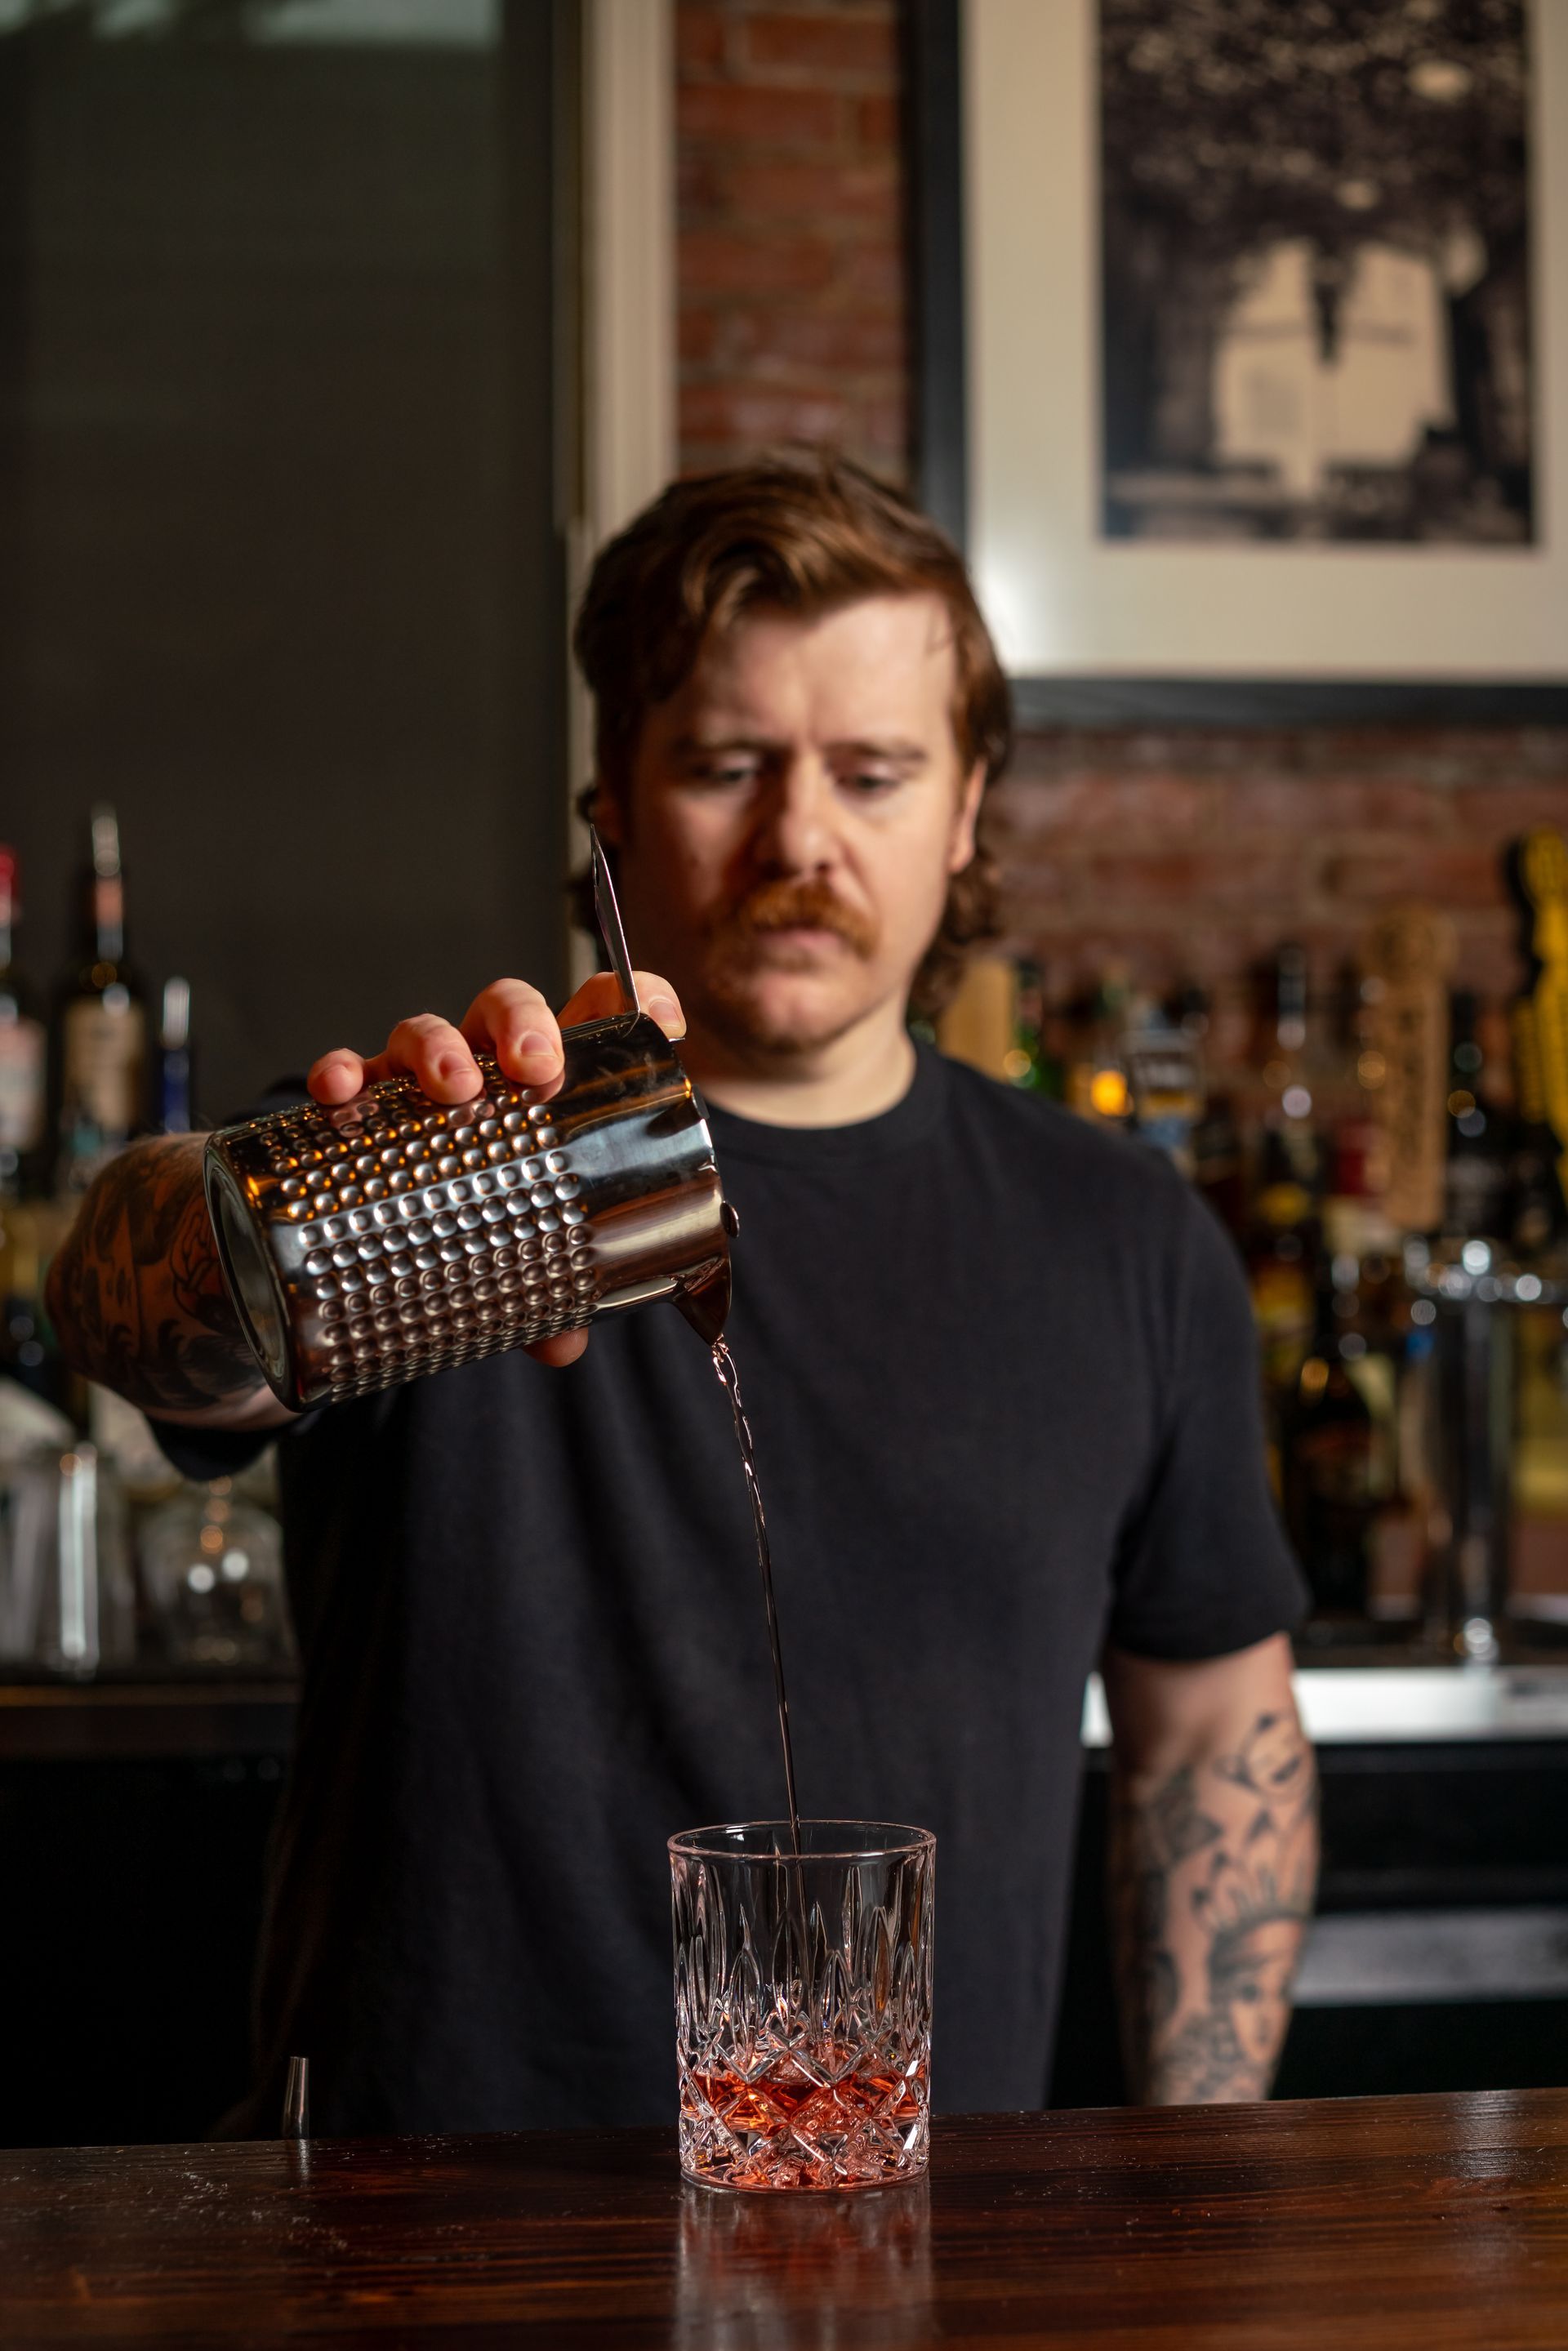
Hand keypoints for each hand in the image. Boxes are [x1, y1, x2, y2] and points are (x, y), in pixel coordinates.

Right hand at [306, 972, 685, 1368]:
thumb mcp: (533, 1252)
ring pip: (428, 1030)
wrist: (405, 1230)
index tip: (664, 1021)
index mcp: (555, 1080)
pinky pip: (351, 1076)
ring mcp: (427, 1078)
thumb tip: (562, 1344)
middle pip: (509, 1010)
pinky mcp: (370, 1103)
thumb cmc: (499, 1219)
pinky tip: (338, 1092)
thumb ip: (552, 1294)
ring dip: (439, 1046)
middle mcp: (491, 1066)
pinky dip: (343, 1073)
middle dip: (523, 1023)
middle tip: (535, 1066)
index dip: (639, 1000)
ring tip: (450, 1088)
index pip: (602, 1016)